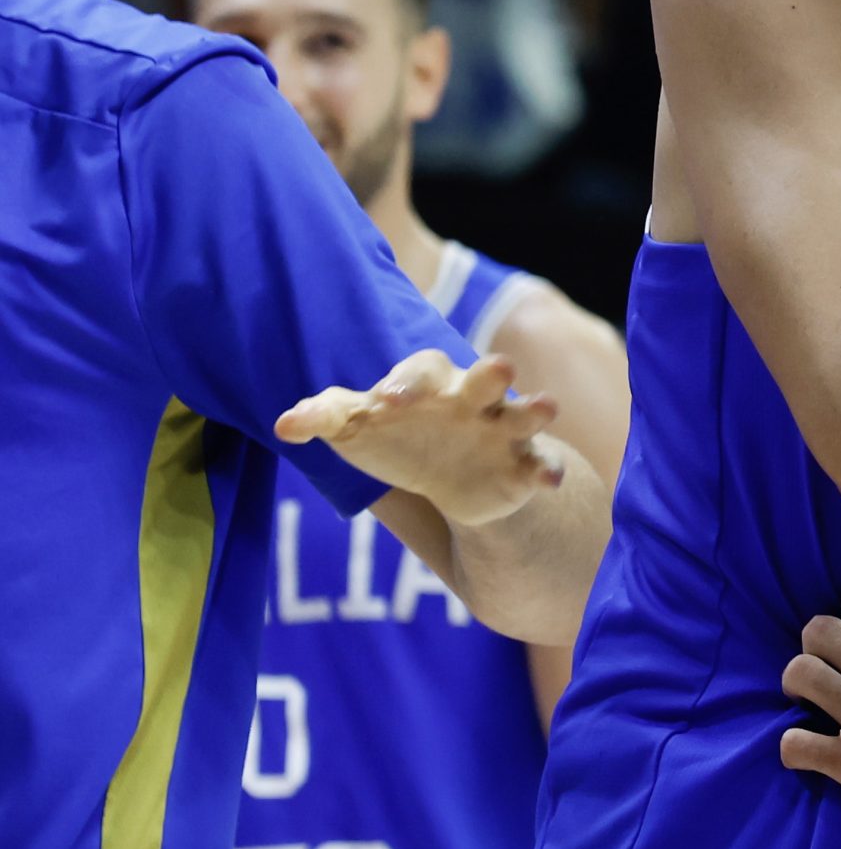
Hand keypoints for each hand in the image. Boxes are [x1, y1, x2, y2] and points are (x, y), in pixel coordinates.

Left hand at [276, 351, 563, 527]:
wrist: (449, 479)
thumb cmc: (396, 439)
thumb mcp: (357, 428)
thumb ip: (325, 417)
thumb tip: (284, 425)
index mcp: (429, 384)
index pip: (423, 370)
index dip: (407, 383)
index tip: (389, 402)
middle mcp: (472, 400)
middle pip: (485, 377)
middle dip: (492, 373)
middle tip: (500, 368)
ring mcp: (502, 430)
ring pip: (522, 411)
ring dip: (535, 408)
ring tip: (546, 407)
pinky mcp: (523, 464)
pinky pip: (541, 461)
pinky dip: (548, 468)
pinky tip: (549, 480)